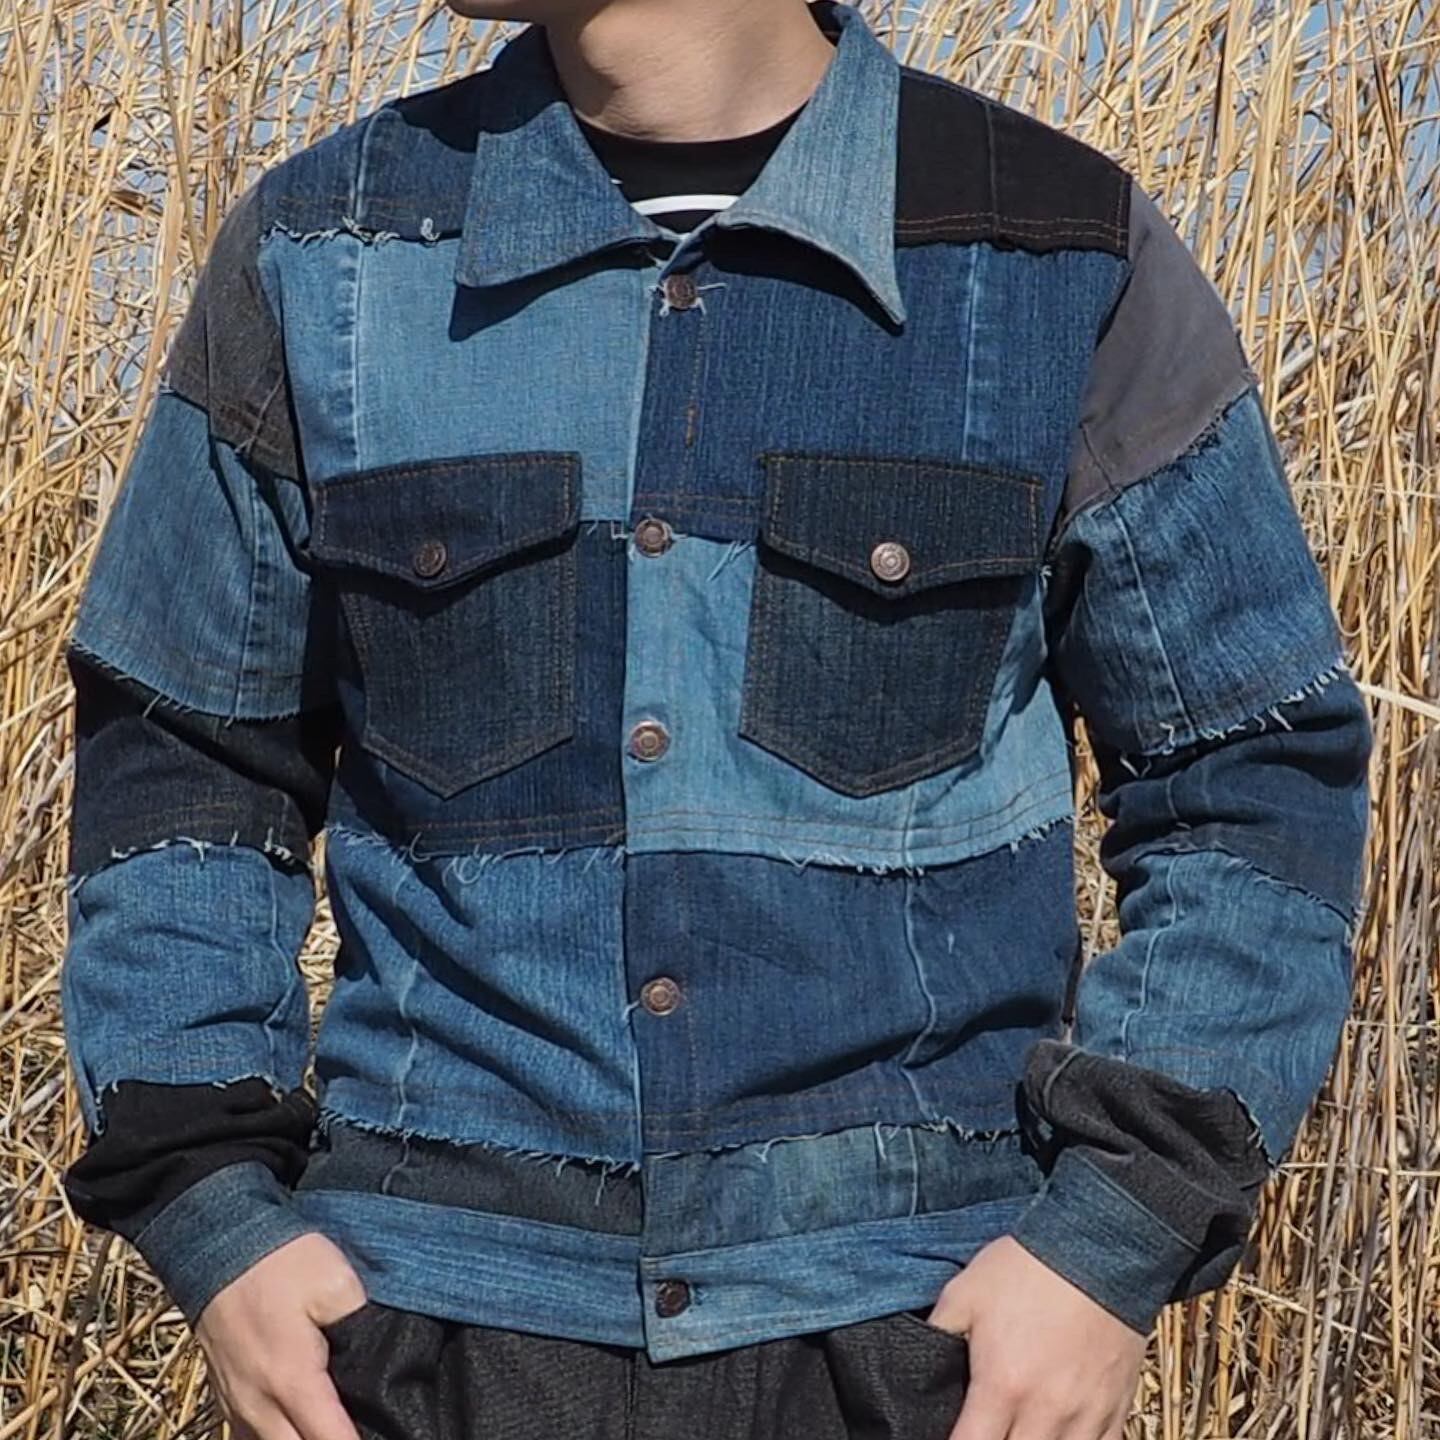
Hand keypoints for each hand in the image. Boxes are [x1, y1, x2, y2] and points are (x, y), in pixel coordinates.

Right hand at [193, 1231, 368, 1439]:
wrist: (217, 1244)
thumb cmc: (281, 1262)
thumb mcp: (336, 1284)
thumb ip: (361, 1328)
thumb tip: (381, 1361)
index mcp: (291, 1380)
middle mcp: (258, 1405)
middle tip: (367, 1431)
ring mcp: (235, 1404)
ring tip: (333, 1429)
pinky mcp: (225, 1395)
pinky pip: (249, 1438)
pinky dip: (277, 1439)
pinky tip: (298, 1428)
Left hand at [928, 1235, 1147, 1439]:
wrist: (1098, 1247)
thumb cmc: (1028, 1267)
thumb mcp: (964, 1292)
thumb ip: (937, 1333)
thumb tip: (919, 1364)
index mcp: (1002, 1385)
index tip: (954, 1435)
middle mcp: (1045, 1411)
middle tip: (987, 1429)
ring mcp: (1085, 1415)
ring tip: (1020, 1432)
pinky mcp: (1115, 1408)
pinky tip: (1062, 1436)